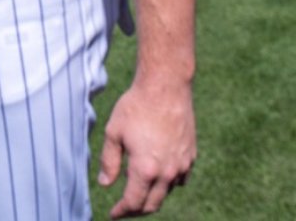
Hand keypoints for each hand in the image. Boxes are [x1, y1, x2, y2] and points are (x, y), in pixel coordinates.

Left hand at [98, 80, 194, 216]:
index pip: (134, 203)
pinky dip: (167, 183)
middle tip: (124, 208)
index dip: (122, 211)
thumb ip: (109, 162)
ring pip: (167, 192)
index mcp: (146, 169)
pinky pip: (180, 179)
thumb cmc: (135, 107)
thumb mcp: (114, 132)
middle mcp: (167, 172)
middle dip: (136, 210)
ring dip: (152, 195)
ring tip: (137, 189)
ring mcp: (182, 165)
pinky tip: (157, 175)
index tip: (112, 214)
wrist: (165, 87)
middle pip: (152, 204)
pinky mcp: (191, 156)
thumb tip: (105, 184)